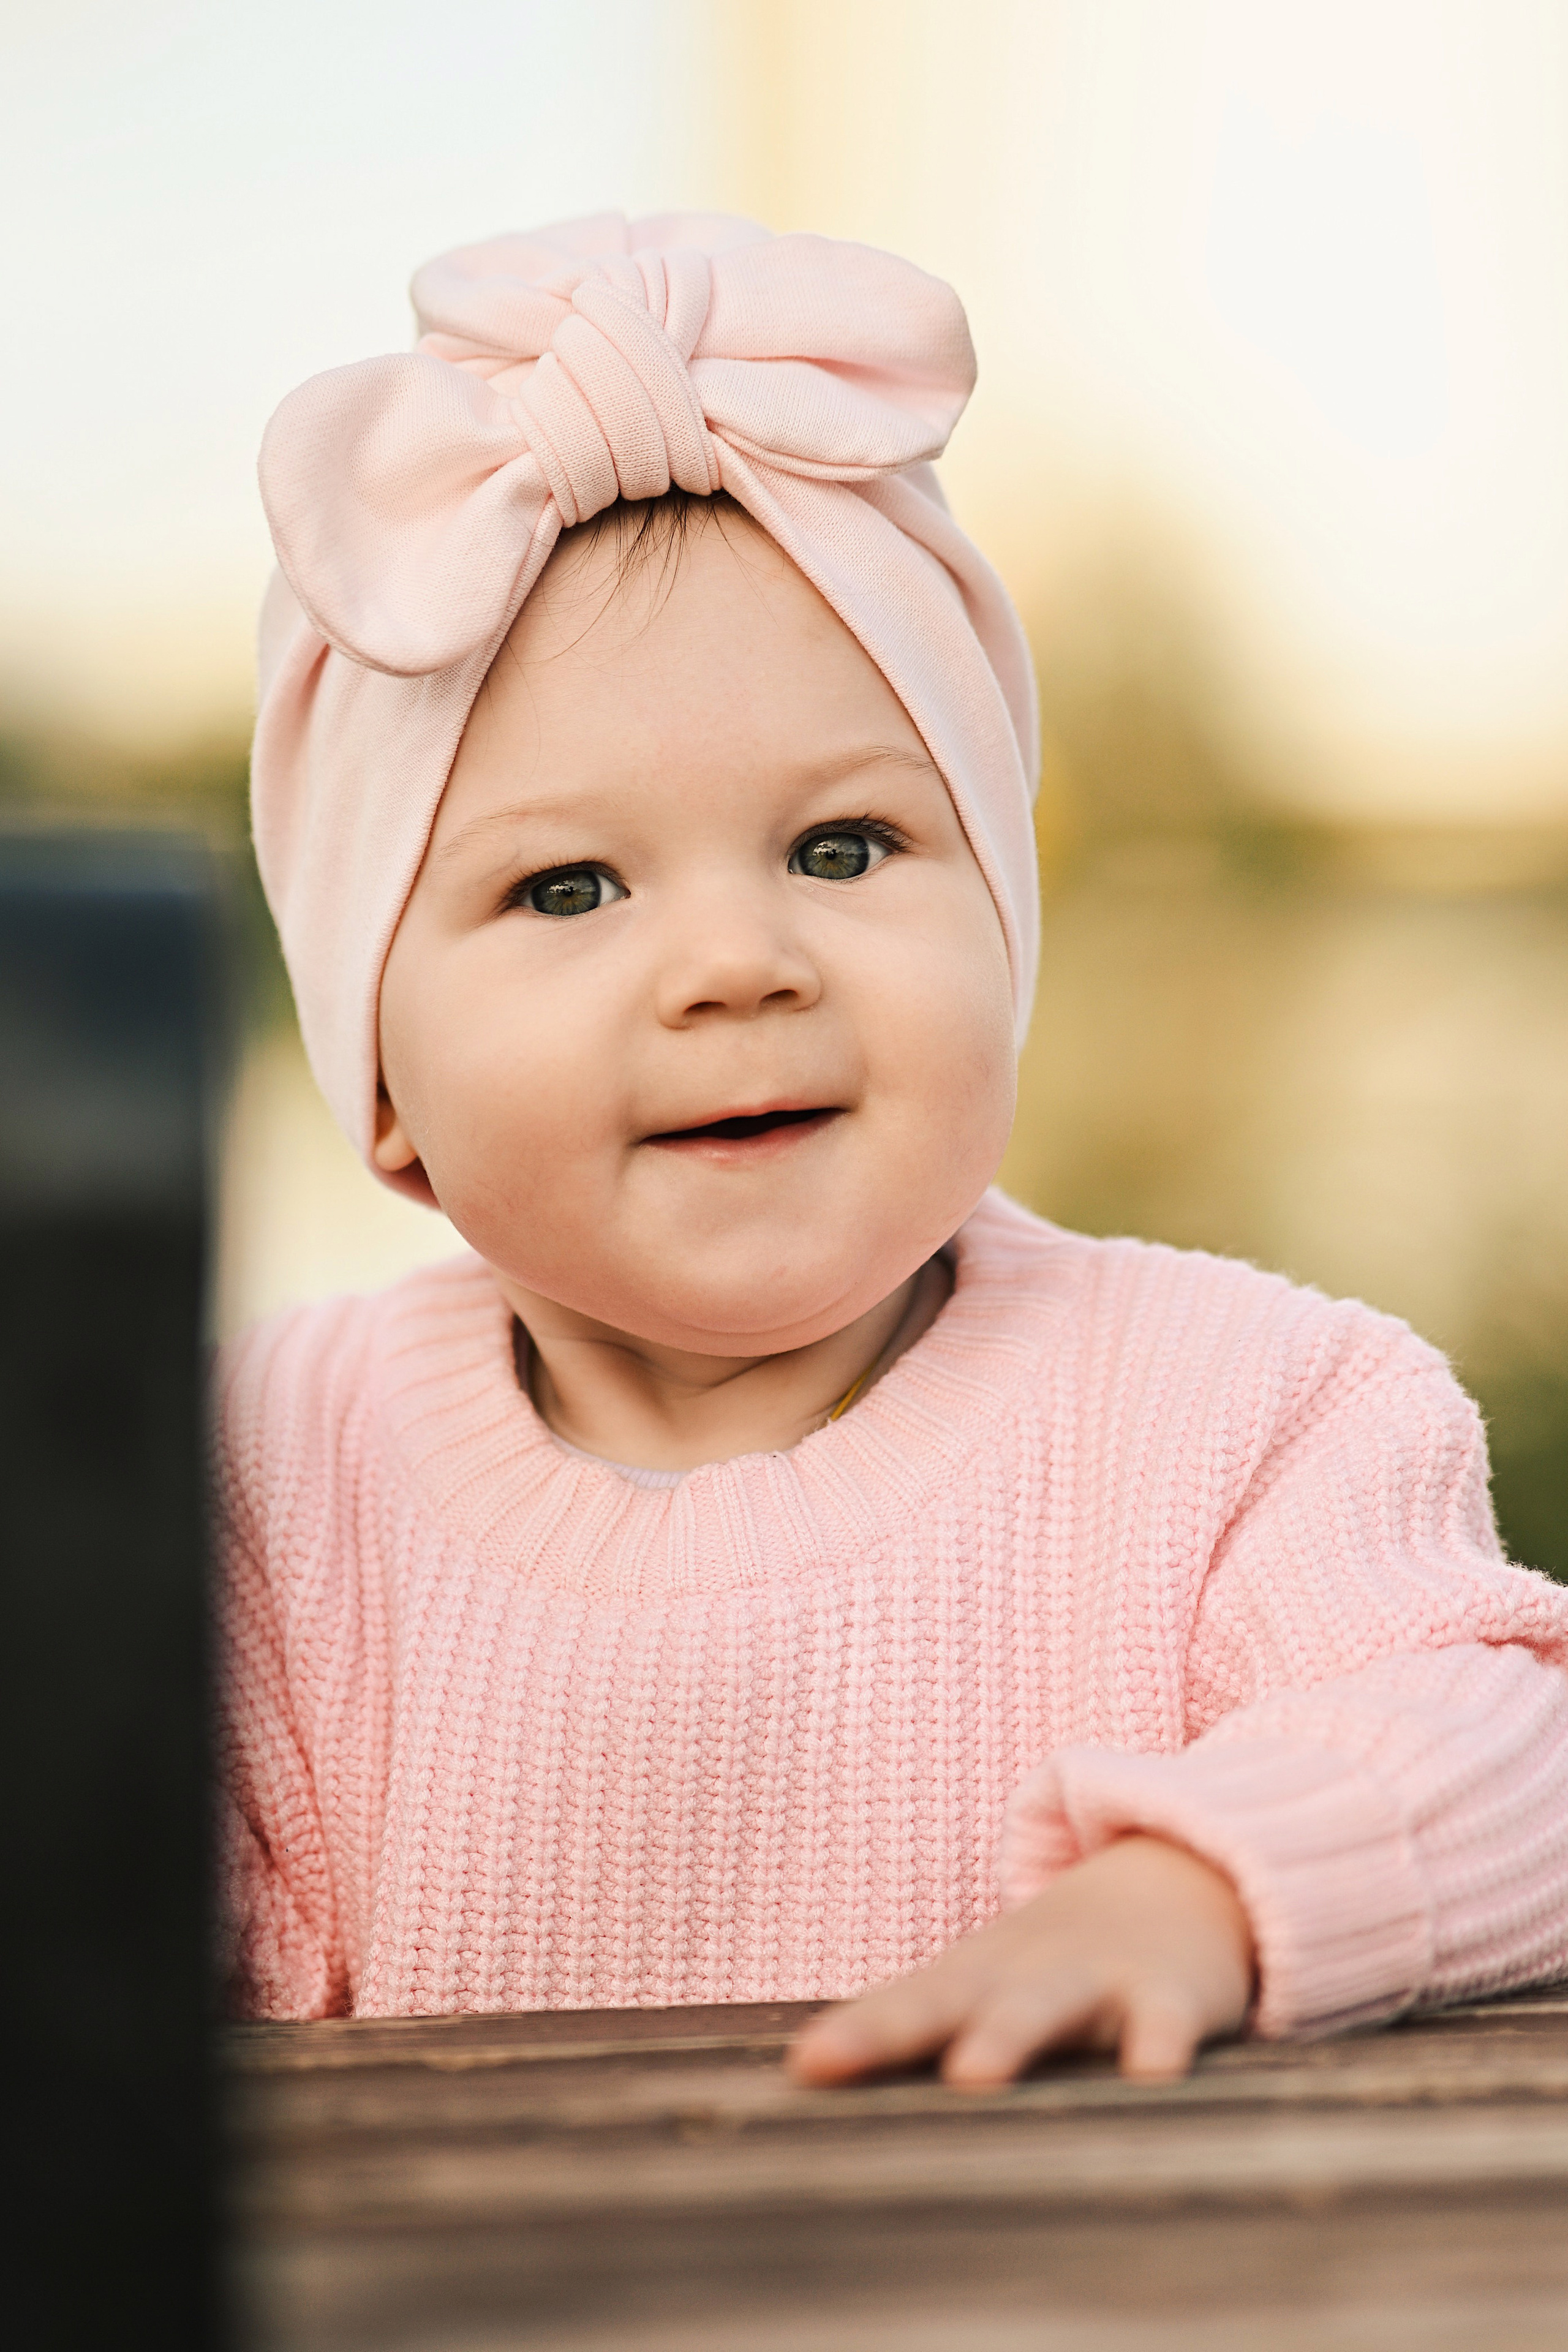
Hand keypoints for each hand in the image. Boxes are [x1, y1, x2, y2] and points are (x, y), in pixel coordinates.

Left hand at [788, 1834, 1255, 2089]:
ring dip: (1007, 2035)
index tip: (802, 2069)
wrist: (1185, 1875)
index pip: (899, 2008)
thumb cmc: (1062, 1960)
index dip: (852, 2037)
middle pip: (952, 2001)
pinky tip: (1148, 2077)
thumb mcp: (986, 1983)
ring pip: (1046, 2006)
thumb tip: (804, 2080)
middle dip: (892, 2032)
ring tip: (971, 2073)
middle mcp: (1023, 1975)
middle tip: (835, 2062)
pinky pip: (1165, 2025)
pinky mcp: (1171, 1996)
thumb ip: (906, 2028)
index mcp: (974, 1978)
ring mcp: (1096, 1979)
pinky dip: (1158, 2047)